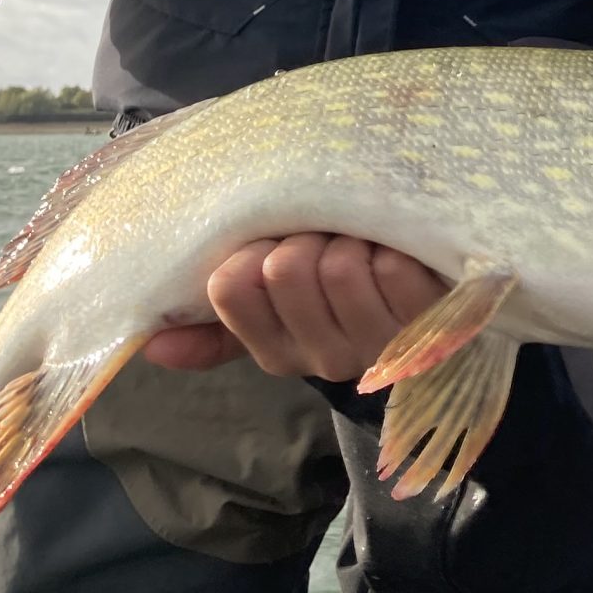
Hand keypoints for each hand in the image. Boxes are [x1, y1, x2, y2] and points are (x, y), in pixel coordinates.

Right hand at [143, 233, 449, 380]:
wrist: (442, 310)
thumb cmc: (350, 291)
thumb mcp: (279, 309)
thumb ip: (216, 323)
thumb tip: (150, 346)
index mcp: (276, 347)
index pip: (230, 285)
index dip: (254, 251)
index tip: (279, 243)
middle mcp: (322, 356)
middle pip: (284, 269)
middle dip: (307, 236)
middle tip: (332, 238)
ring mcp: (375, 344)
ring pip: (336, 267)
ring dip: (354, 237)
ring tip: (370, 244)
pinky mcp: (428, 326)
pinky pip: (390, 269)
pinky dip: (396, 247)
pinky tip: (403, 254)